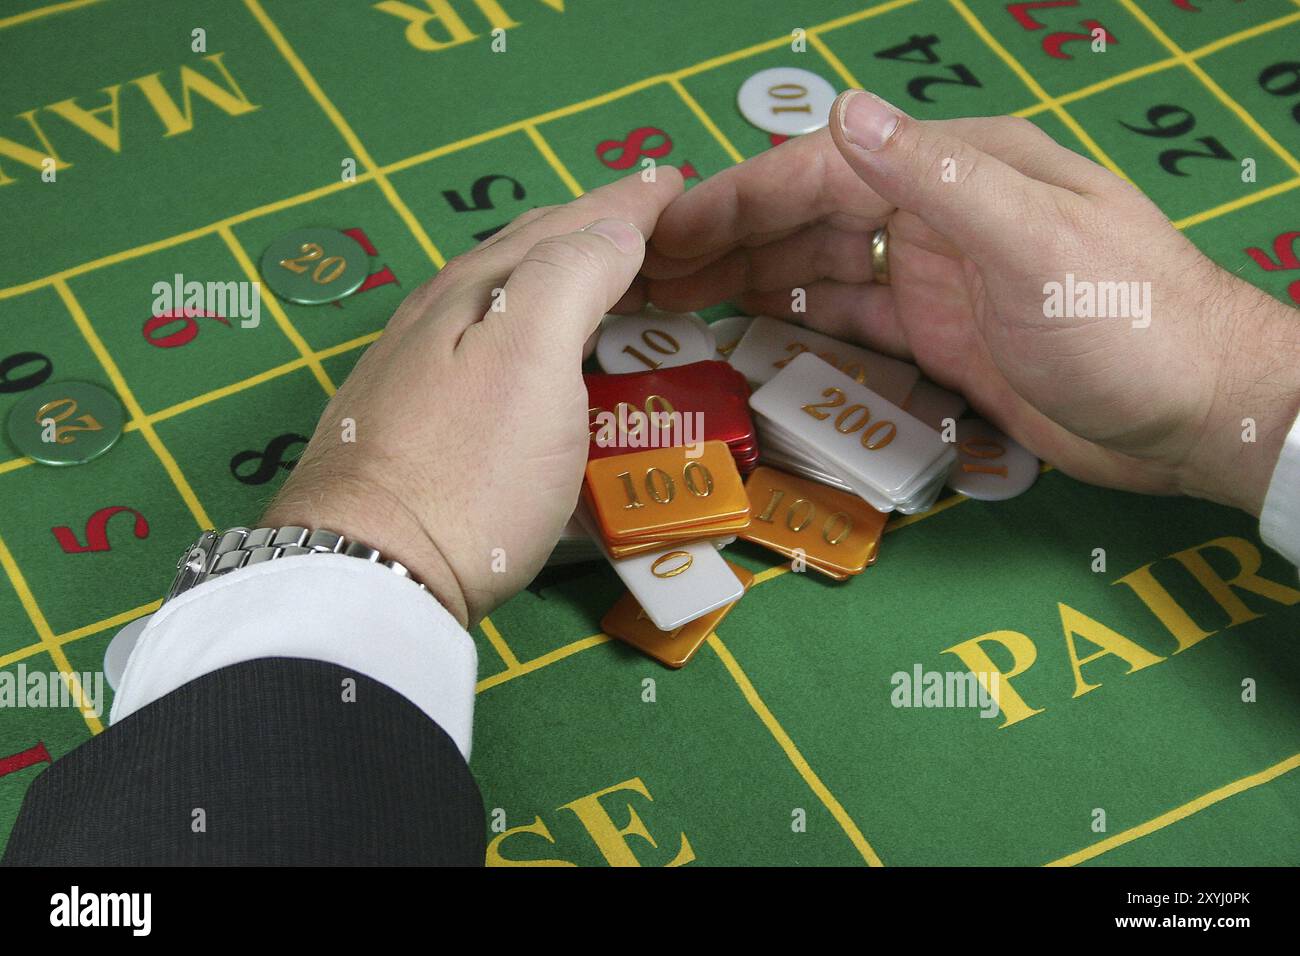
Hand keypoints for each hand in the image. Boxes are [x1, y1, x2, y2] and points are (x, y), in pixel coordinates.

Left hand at [263, 169, 684, 626]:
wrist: (369, 573)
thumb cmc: (469, 468)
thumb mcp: (531, 358)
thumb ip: (572, 277)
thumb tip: (611, 224)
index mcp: (475, 290)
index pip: (564, 224)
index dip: (624, 201)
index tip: (673, 180)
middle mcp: (438, 316)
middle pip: (524, 252)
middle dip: (589, 228)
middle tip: (647, 223)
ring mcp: (415, 371)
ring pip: (498, 298)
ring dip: (556, 275)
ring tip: (599, 275)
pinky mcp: (408, 425)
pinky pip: (482, 344)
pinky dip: (526, 326)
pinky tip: (527, 352)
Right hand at [641, 90, 1299, 515]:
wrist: (1199, 417)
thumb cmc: (1130, 321)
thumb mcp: (1036, 242)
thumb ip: (939, 179)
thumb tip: (844, 111)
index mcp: (957, 174)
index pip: (822, 175)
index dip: (737, 200)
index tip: (664, 235)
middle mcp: (936, 220)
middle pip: (808, 221)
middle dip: (726, 244)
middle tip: (647, 280)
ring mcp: (936, 284)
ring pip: (821, 272)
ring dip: (750, 283)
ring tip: (676, 309)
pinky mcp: (941, 343)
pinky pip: (851, 326)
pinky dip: (799, 327)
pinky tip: (750, 337)